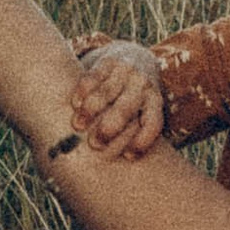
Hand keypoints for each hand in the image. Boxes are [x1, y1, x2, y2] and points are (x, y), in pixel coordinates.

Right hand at [73, 39, 166, 158]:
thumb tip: (120, 171)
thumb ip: (134, 133)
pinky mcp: (109, 62)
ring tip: (78, 125)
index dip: (142, 141)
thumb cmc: (135, 99)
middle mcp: (143, 86)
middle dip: (110, 128)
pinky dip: (83, 91)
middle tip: (94, 145)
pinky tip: (75, 104)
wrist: (135, 58)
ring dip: (91, 110)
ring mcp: (126, 72)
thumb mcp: (143, 111)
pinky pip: (94, 77)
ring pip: (107, 93)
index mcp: (155, 102)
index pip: (153, 123)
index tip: (128, 156)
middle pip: (126, 109)